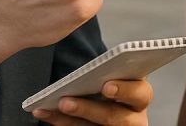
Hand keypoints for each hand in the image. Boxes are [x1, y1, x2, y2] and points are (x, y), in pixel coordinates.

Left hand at [32, 79, 151, 124]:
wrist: (101, 104)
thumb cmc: (110, 81)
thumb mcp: (116, 75)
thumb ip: (109, 71)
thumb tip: (90, 66)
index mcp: (140, 95)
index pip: (141, 93)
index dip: (125, 90)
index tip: (106, 86)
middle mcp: (133, 118)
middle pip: (115, 118)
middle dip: (88, 109)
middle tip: (66, 101)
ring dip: (69, 119)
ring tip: (49, 107)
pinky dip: (60, 121)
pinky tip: (43, 111)